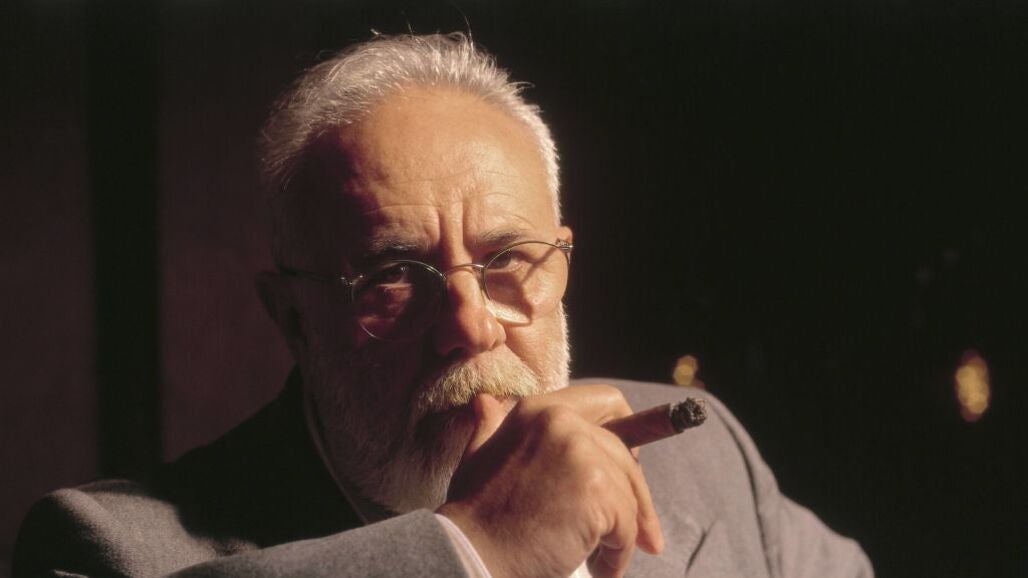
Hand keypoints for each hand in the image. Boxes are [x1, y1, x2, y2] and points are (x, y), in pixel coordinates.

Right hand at [437, 385, 664, 577]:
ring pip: (628, 495)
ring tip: (604, 558)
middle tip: (643, 535)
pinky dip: (620, 553)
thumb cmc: (474, 517)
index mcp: (538, 409)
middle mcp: (562, 422)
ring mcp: (581, 454)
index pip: (607, 402)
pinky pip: (627, 526)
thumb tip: (486, 402)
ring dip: (624, 532)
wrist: (469, 554)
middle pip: (624, 456)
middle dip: (636, 497)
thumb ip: (490, 427)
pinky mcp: (596, 491)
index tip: (630, 468)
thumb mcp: (478, 457)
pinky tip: (601, 568)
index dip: (628, 436)